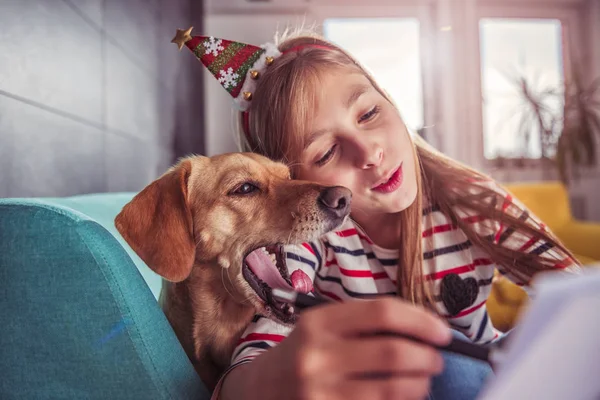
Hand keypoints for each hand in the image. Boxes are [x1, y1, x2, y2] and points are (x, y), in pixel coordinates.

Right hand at [222, 297, 451, 399]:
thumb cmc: (301, 355)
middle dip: (427, 356)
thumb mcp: (320, 328)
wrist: (257, 392)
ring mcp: (320, 390)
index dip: (421, 321)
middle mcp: (317, 354)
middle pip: (393, 351)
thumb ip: (363, 325)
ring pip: (393, 388)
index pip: (382, 312)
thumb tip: (423, 330)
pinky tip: (404, 397)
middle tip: (437, 360)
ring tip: (423, 381)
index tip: (443, 332)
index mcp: (319, 322)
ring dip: (420, 384)